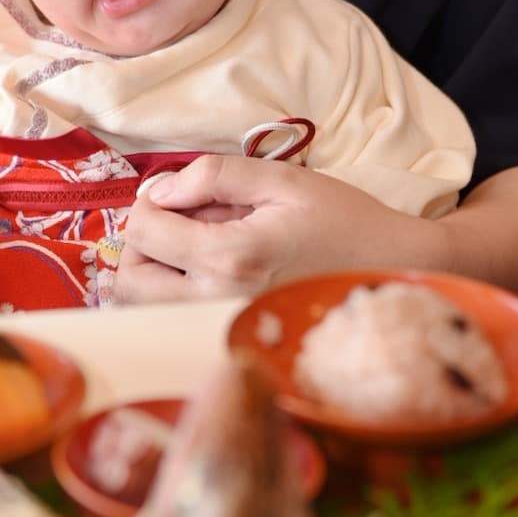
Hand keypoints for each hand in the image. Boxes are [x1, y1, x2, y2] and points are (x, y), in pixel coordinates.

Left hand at [115, 155, 449, 302]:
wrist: (389, 271)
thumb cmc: (341, 220)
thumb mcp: (281, 180)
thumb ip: (215, 176)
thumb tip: (161, 190)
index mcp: (230, 256)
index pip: (143, 232)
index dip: (149, 203)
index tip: (178, 195)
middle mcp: (216, 301)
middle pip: (129, 283)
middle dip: (139, 246)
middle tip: (174, 224)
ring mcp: (220, 328)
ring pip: (143, 311)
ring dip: (150, 275)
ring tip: (189, 249)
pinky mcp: (228, 340)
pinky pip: (170, 326)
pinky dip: (168, 299)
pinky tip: (201, 275)